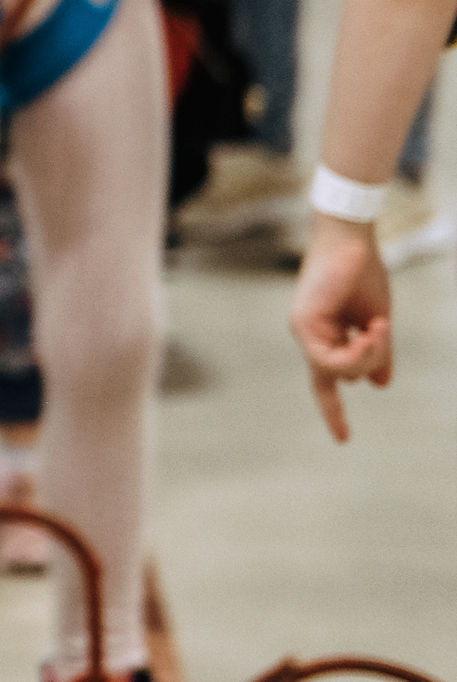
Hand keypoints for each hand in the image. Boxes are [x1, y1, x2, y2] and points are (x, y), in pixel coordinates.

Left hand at [290, 213, 394, 441]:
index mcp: (326, 337)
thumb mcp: (376, 321)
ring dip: (367, 356)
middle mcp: (311, 337)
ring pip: (338, 372)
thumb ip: (376, 352)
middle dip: (366, 363)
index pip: (327, 381)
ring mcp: (304, 331)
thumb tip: (380, 385)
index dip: (334, 411)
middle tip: (378, 328)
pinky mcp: (302, 324)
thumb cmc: (363, 274)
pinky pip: (330, 361)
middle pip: (337, 378)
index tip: (343, 440)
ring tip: (378, 326)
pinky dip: (357, 352)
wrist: (352, 241)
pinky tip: (372, 329)